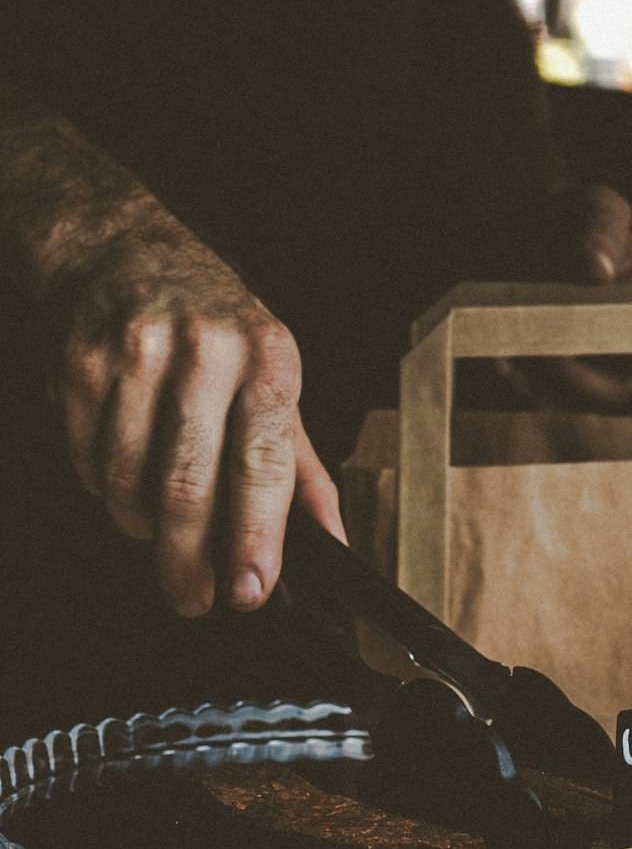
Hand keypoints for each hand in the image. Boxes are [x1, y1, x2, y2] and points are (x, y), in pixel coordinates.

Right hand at [51, 222, 344, 616]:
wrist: (123, 249)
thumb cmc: (215, 325)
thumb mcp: (276, 381)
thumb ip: (303, 469)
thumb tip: (334, 544)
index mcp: (268, 356)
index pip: (263, 462)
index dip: (257, 536)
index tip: (251, 590)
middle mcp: (204, 350)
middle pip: (187, 485)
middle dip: (189, 561)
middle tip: (194, 598)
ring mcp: (135, 353)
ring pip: (129, 483)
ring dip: (142, 527)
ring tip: (157, 525)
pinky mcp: (80, 363)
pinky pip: (88, 463)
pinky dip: (105, 489)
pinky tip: (123, 474)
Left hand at [495, 184, 631, 411]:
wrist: (522, 227)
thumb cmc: (570, 216)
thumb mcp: (593, 206)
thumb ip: (600, 232)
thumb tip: (597, 270)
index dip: (621, 350)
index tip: (587, 333)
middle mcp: (618, 352)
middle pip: (612, 395)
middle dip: (578, 380)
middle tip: (546, 353)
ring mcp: (581, 371)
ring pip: (569, 405)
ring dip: (537, 389)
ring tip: (505, 355)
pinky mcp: (542, 379)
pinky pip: (530, 400)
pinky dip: (511, 386)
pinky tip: (491, 357)